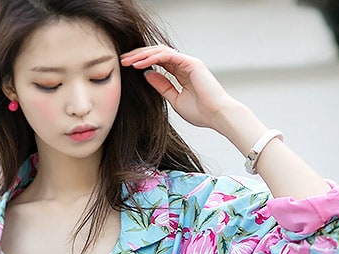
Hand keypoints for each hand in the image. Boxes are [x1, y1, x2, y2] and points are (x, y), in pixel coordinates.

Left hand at [120, 44, 234, 129]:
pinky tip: (140, 63)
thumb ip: (162, 86)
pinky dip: (153, 58)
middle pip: (157, 54)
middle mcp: (184, 64)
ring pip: (160, 51)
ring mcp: (188, 62)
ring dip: (142, 55)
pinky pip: (168, 56)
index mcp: (181, 73)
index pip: (158, 62)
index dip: (142, 63)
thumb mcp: (175, 99)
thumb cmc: (201, 112)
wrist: (217, 116)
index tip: (126, 68)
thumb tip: (147, 74)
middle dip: (138, 56)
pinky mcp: (191, 63)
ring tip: (127, 61)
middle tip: (122, 60)